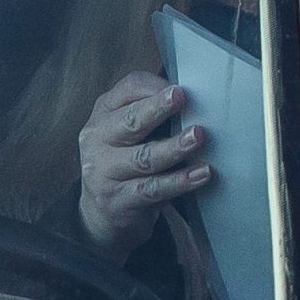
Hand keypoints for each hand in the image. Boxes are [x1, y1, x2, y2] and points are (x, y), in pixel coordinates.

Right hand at [76, 72, 211, 254]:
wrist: (99, 213)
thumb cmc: (125, 161)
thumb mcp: (129, 133)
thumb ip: (153, 115)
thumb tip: (199, 99)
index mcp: (103, 114)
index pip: (128, 90)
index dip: (154, 87)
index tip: (180, 87)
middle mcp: (98, 139)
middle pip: (131, 121)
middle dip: (157, 108)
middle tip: (182, 97)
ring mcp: (104, 171)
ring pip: (144, 157)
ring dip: (174, 147)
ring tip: (197, 137)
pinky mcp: (118, 200)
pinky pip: (153, 189)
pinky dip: (179, 181)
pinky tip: (200, 173)